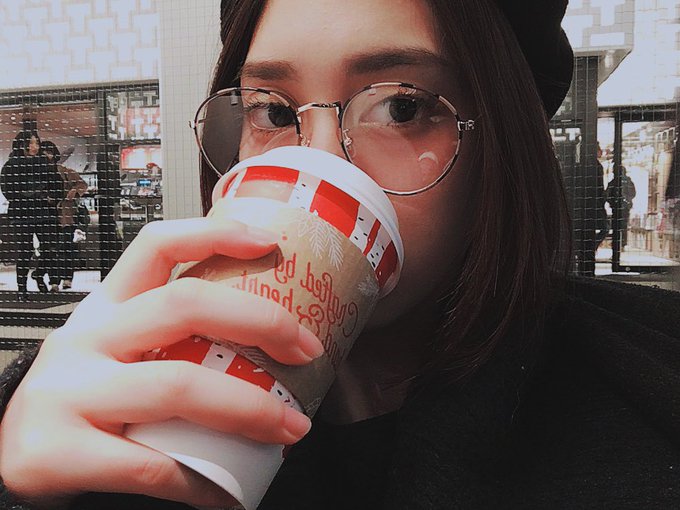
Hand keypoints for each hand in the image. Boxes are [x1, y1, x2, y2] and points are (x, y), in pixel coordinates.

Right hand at [0, 217, 321, 507]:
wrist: (14, 457)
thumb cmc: (86, 398)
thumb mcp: (119, 353)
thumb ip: (172, 343)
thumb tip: (269, 352)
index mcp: (106, 307)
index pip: (156, 246)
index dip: (215, 235)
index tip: (270, 243)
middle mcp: (86, 338)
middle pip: (182, 305)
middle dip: (260, 322)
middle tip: (306, 349)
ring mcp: (68, 393)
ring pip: (177, 386)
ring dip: (249, 410)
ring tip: (290, 428)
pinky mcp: (57, 451)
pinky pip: (152, 465)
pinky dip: (202, 482)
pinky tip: (226, 493)